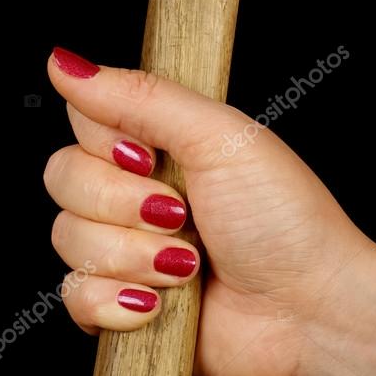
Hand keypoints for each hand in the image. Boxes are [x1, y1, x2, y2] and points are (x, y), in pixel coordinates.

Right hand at [44, 47, 375, 375]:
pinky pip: (75, 298)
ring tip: (188, 268)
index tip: (150, 158)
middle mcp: (137, 194)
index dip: (107, 142)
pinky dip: (116, 303)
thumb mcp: (218, 138)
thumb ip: (140, 97)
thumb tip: (64, 63)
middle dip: (123, 204)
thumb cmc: (286, 221)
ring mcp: (127, 253)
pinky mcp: (122, 309)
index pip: (82, 120)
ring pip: (66, 238)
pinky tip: (160, 306)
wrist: (312, 312)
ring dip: (131, 256)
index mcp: (160, 146)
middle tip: (180, 217)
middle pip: (63, 178)